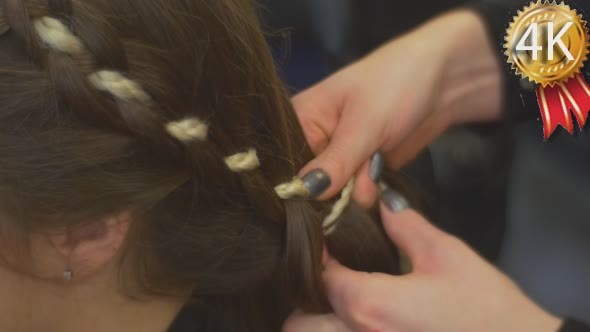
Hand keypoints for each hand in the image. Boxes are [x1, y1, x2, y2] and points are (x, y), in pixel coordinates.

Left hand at [284, 202, 562, 331]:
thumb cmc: (485, 306)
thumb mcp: (446, 255)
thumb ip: (405, 225)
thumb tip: (381, 200)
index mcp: (368, 304)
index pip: (319, 276)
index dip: (319, 255)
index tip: (329, 241)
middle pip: (298, 323)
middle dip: (306, 299)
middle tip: (331, 276)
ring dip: (318, 320)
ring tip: (343, 299)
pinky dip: (339, 330)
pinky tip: (366, 317)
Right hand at [294, 10, 502, 205]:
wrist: (443, 83)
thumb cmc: (395, 85)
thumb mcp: (364, 123)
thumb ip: (336, 162)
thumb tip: (305, 193)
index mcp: (299, 121)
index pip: (285, 165)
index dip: (298, 187)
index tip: (317, 200)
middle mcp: (312, 144)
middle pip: (309, 187)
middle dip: (334, 193)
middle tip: (360, 175)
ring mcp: (337, 161)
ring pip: (335, 198)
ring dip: (358, 194)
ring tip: (376, 165)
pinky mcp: (360, 173)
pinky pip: (355, 199)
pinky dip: (369, 196)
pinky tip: (380, 179)